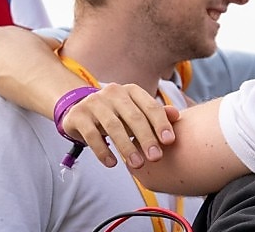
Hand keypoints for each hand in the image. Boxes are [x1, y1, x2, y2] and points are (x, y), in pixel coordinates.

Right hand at [61, 84, 175, 167]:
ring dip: (127, 147)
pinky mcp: (78, 115)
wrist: (79, 110)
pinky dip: (103, 151)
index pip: (150, 106)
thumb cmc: (117, 114)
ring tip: (137, 164)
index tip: (169, 142)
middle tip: (156, 157)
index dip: (161, 123)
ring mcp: (93, 103)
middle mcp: (113, 93)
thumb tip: (177, 115)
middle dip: (147, 138)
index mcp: (132, 90)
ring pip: (113, 127)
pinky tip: (112, 163)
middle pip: (134, 117)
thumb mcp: (136, 113)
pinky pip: (92, 135)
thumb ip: (157, 114)